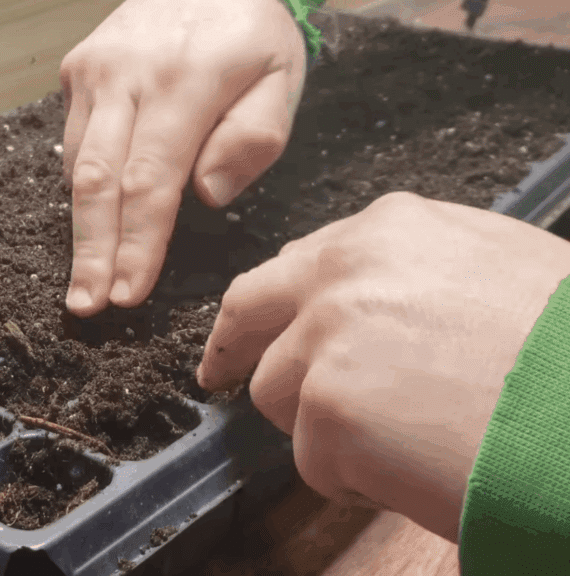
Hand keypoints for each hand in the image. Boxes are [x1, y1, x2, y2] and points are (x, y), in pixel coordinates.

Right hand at [60, 0, 307, 316]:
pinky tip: (94, 218)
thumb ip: (253, 138)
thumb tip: (206, 195)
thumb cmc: (251, 32)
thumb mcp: (280, 78)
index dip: (136, 244)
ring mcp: (95, 70)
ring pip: (77, 164)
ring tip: (86, 279)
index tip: (126, 294)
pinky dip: (82, 186)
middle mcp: (128, 75)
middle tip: (86, 305)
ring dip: (82, 227)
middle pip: (98, 181)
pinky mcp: (76, 69)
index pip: (151, 180)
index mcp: (186, 80)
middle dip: (91, 251)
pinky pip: (74, 140)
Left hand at [197, 192, 569, 541]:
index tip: (252, 330)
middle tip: (223, 375)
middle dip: (237, 350)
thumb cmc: (563, 352)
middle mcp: (344, 271)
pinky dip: (352, 478)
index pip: (292, 267)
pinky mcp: (328, 409)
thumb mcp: (491, 267)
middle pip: (250, 314)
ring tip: (405, 437)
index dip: (272, 308)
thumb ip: (405, 270)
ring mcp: (329, 337)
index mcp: (387, 229)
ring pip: (278, 394)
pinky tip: (417, 466)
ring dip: (322, 427)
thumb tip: (348, 297)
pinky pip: (312, 459)